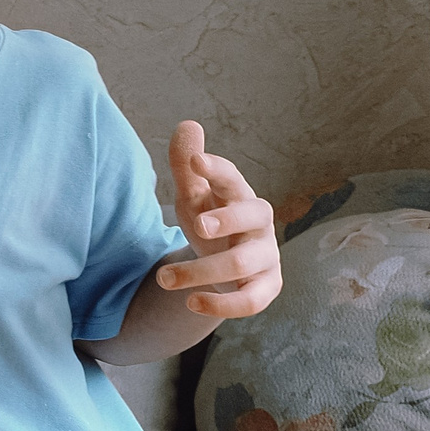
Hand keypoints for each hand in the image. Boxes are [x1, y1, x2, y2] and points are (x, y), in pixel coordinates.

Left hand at [157, 121, 281, 319]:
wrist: (226, 264)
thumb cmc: (211, 221)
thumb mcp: (193, 197)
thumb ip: (186, 167)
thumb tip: (187, 125)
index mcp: (239, 195)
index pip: (233, 178)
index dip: (217, 169)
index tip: (196, 161)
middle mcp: (259, 223)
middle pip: (251, 217)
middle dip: (227, 219)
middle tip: (197, 224)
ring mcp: (266, 256)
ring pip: (243, 263)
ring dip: (201, 271)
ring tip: (163, 278)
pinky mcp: (267, 287)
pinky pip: (252, 301)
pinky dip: (223, 305)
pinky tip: (191, 303)